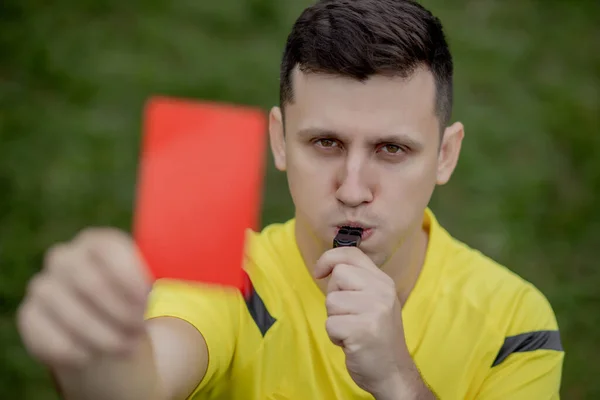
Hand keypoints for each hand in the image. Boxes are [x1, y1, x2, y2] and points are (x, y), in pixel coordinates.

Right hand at [17, 228, 151, 369]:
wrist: (104, 325)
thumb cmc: (129, 299)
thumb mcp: (144, 285)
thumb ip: (147, 282)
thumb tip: (153, 290)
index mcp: (96, 242)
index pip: (110, 251)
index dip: (131, 278)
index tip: (149, 300)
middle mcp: (64, 258)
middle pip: (90, 283)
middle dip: (120, 311)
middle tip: (140, 329)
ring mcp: (43, 285)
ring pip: (70, 312)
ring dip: (103, 335)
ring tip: (127, 347)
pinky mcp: (29, 316)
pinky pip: (48, 335)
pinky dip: (75, 350)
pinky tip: (94, 356)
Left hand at [314, 246, 432, 398]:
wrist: (393, 371)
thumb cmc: (376, 336)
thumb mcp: (373, 301)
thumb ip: (356, 282)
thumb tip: (327, 267)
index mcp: (383, 281)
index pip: (352, 253)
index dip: (329, 258)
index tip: (319, 272)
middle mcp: (381, 291)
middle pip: (338, 275)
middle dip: (334, 296)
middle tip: (349, 315)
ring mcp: (374, 310)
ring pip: (331, 301)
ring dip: (335, 319)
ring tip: (352, 330)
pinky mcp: (363, 329)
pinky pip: (330, 324)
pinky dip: (335, 336)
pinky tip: (351, 342)